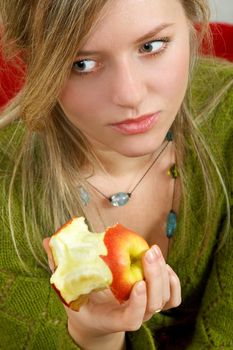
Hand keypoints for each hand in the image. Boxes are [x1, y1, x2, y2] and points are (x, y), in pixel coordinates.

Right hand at [43, 238, 180, 345]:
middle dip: (154, 277)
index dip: (137, 304)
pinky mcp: (155, 301)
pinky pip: (173, 297)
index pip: (131, 319)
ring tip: (152, 250)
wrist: (96, 317)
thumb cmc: (81, 301)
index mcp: (110, 318)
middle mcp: (133, 316)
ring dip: (163, 273)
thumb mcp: (67, 287)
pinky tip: (164, 263)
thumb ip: (59, 265)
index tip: (136, 282)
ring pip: (165, 298)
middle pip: (154, 304)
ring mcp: (146, 309)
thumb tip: (48, 240)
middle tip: (148, 252)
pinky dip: (174, 280)